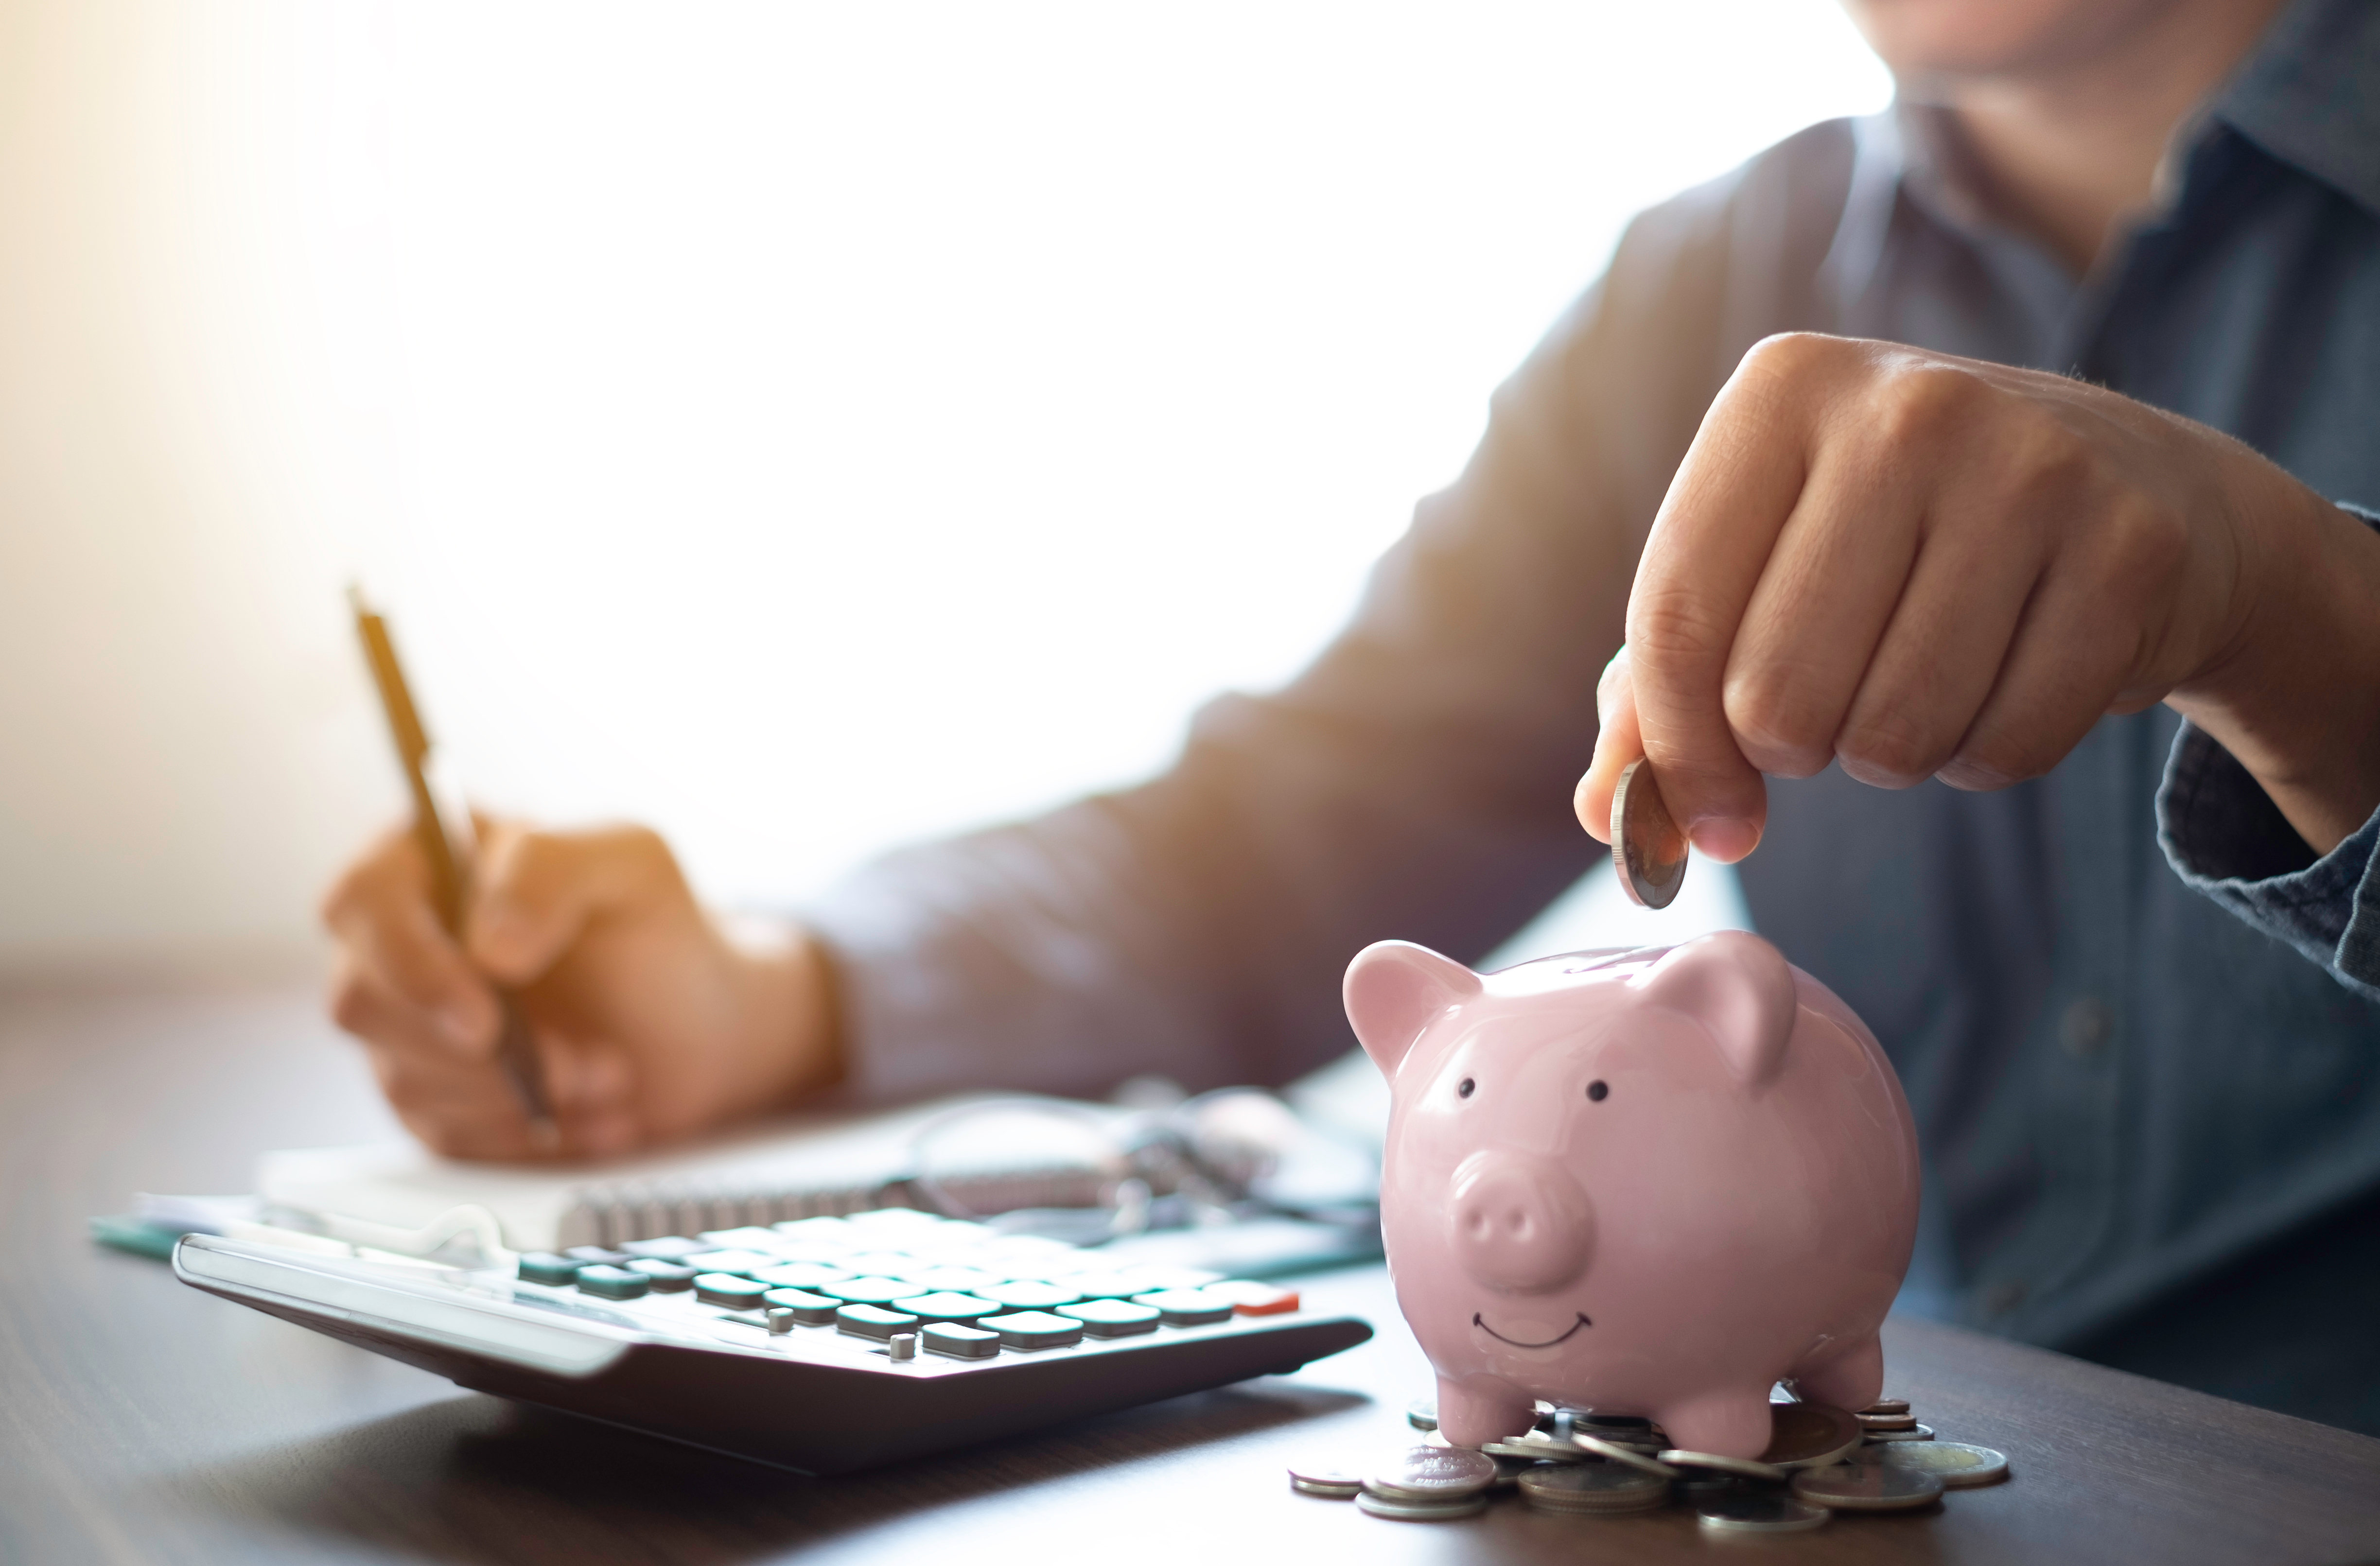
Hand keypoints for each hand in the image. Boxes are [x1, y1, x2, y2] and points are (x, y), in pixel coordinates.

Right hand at [322, 820, 838, 1159]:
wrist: (696, 1026)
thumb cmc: (656, 931)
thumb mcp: (630, 864)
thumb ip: (551, 871)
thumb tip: (485, 948)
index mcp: (427, 860)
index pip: (362, 900)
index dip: (406, 963)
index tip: (482, 1018)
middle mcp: (398, 943)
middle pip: (362, 1002)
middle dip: (480, 1051)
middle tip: (582, 1059)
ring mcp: (406, 1026)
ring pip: (404, 1078)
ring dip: (518, 1094)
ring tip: (609, 1076)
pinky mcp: (432, 1099)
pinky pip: (442, 1136)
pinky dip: (524, 1135)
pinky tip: (592, 1117)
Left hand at [1575, 334, 2379, 859]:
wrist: (2138, 482)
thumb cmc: (1898, 537)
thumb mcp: (1761, 561)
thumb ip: (1657, 685)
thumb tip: (1608, 815)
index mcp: (1782, 386)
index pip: (1678, 616)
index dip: (1676, 753)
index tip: (1705, 823)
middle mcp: (1907, 406)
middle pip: (1777, 696)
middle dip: (1793, 746)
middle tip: (1836, 704)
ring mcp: (2033, 467)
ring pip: (1892, 735)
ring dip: (1891, 753)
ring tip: (1922, 680)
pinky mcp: (2132, 549)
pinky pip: (2008, 746)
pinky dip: (1988, 755)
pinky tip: (2009, 679)